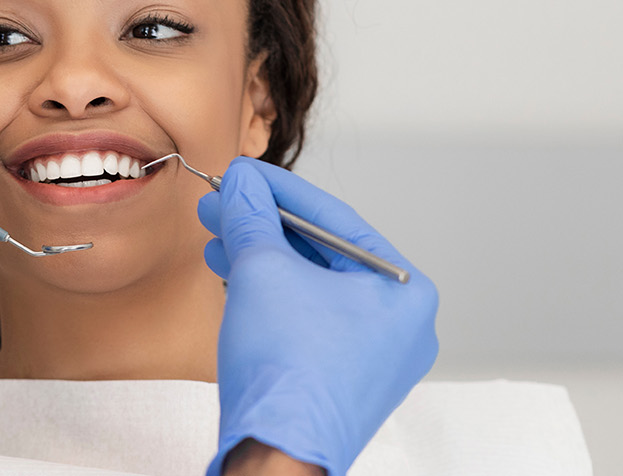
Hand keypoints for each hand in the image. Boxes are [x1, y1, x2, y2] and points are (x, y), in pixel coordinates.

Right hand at [197, 157, 438, 475]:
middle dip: (263, 229)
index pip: (334, 220)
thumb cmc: (287, 373)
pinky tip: (236, 283)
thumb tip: (240, 185)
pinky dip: (274, 300)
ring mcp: (376, 357)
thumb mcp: (261, 271)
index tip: (243, 174)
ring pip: (313, 290)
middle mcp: (402, 325)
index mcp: (404, 291)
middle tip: (221, 207)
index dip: (278, 190)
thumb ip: (252, 218)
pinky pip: (311, 322)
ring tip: (218, 243)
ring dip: (262, 263)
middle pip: (322, 255)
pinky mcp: (346, 380)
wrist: (278, 452)